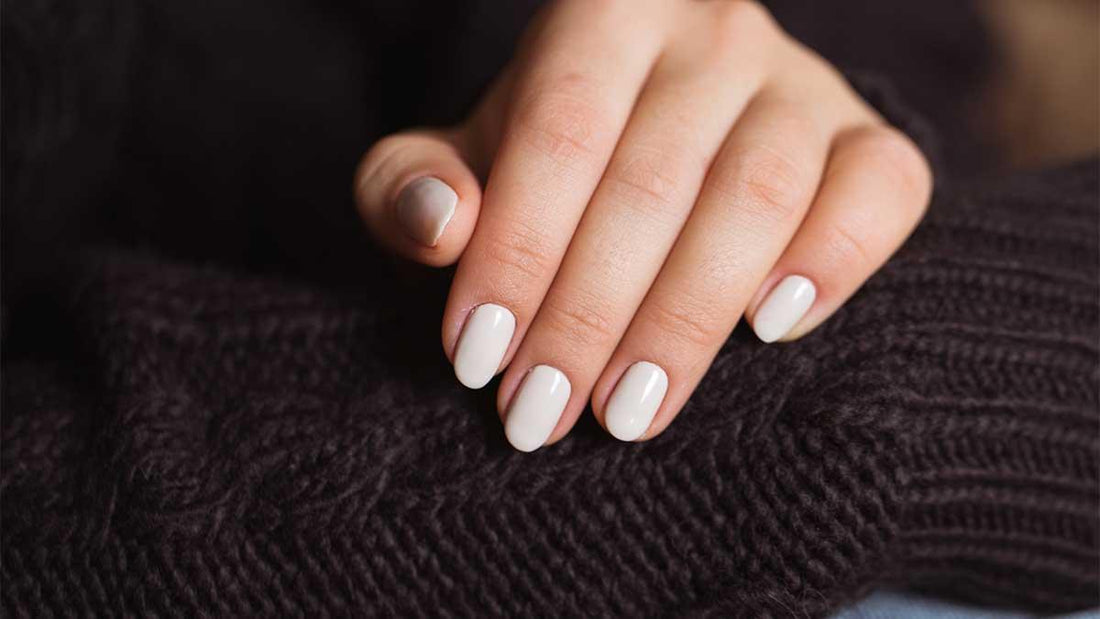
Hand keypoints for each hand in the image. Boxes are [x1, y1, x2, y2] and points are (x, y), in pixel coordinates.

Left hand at [354, 0, 931, 450]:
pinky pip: (879, 192)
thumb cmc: (556, 153)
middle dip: (586, 316)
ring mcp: (802, 84)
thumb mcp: (468, 157)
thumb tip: (434, 220)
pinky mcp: (870, 139)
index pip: (560, 133)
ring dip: (686, 320)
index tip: (478, 359)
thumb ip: (414, 180)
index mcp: (607, 12)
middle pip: (651, 183)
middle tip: (540, 415)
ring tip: (627, 412)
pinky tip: (769, 330)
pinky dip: (830, 262)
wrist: (671, 127)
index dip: (517, 251)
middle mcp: (714, 34)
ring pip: (755, 202)